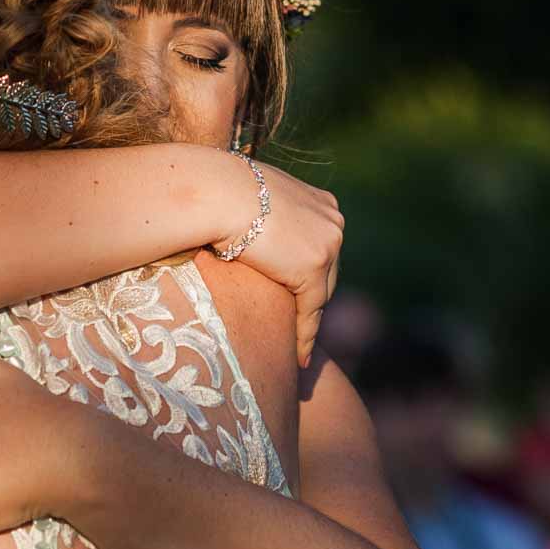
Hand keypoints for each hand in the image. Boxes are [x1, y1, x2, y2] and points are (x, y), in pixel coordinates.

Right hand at [221, 159, 343, 368]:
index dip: (309, 272)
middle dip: (312, 297)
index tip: (300, 293)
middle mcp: (333, 222)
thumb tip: (249, 223)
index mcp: (322, 202)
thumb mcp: (253, 200)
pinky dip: (305, 335)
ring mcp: (327, 245)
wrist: (216, 193)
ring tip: (299, 346)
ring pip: (321, 293)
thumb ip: (266, 215)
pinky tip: (299, 356)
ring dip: (309, 319)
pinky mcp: (312, 269)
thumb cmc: (219, 192)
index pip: (320, 246)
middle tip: (298, 324)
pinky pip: (311, 311)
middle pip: (327, 272)